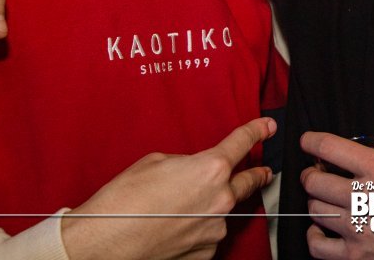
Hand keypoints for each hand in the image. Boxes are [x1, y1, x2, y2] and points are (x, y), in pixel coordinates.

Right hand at [61, 117, 275, 259]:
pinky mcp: (206, 251)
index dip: (257, 131)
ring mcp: (215, 228)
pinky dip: (200, 227)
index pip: (242, 142)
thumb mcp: (155, 162)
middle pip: (250, 181)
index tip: (267, 127)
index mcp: (210, 168)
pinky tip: (177, 226)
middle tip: (263, 170)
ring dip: (216, 205)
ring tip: (186, 206)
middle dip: (258, 174)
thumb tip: (193, 170)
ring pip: (225, 210)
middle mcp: (220, 198)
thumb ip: (185, 162)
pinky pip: (210, 233)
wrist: (106, 242)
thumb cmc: (124, 200)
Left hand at [302, 122, 373, 259]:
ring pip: (314, 209)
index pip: (330, 147)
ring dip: (317, 202)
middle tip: (317, 174)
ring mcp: (357, 228)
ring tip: (326, 200)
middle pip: (314, 180)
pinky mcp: (355, 255)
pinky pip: (317, 245)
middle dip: (312, 174)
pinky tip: (322, 229)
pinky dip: (314, 236)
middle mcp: (364, 196)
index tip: (307, 142)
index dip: (311, 141)